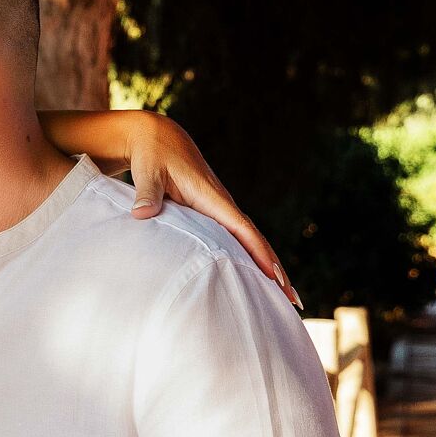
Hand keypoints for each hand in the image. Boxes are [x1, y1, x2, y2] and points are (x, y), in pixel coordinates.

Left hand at [125, 114, 301, 308]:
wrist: (158, 137)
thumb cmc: (153, 154)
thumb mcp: (148, 171)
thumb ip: (147, 193)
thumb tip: (142, 214)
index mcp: (211, 196)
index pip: (242, 229)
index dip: (259, 252)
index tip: (275, 276)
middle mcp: (222, 204)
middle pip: (255, 240)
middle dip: (275, 268)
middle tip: (293, 300)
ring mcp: (220, 208)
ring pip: (250, 240)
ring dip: (268, 265)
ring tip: (285, 296)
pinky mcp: (213, 211)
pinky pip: (238, 236)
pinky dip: (252, 255)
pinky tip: (258, 274)